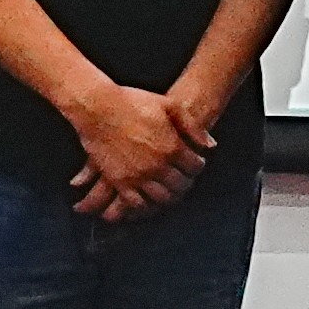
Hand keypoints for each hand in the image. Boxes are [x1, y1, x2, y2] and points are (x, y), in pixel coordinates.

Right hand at [67, 76, 208, 216]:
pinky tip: (147, 199)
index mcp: (172, 147)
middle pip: (180, 186)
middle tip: (183, 179)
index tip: (194, 163)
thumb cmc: (133, 102)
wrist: (98, 108)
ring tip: (168, 190)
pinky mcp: (118, 181)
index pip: (195, 167)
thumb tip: (209, 146)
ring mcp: (137, 176)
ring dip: (168, 196)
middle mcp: (157, 166)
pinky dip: (145, 206)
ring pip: (161, 198)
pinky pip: (136, 203)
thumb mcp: (169, 105)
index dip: (198, 165)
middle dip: (186, 183)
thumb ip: (192, 126)